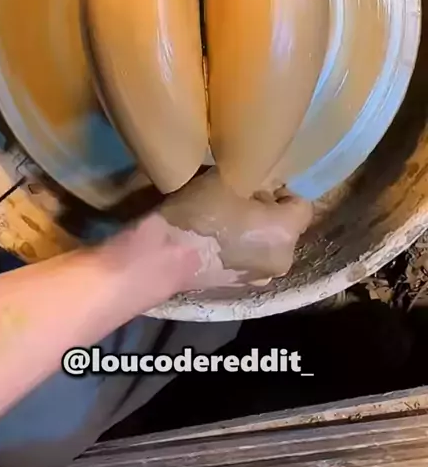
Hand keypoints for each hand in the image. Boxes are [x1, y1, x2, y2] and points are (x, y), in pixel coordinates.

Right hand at [159, 168, 312, 286]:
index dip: (283, 191)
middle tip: (240, 201)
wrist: (162, 257)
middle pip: (287, 227)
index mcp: (285, 233)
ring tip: (227, 222)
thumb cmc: (199, 214)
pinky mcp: (242, 289)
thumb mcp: (227, 179)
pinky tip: (219, 242)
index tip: (258, 186)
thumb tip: (259, 183)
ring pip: (270, 245)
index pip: (303, 205)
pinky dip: (243, 250)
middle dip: (269, 213)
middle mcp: (283, 260)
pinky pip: (253, 261)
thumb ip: (252, 177)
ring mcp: (262, 279)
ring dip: (257, 232)